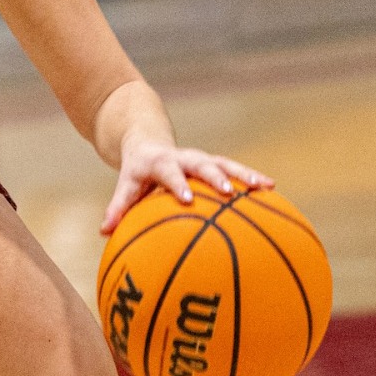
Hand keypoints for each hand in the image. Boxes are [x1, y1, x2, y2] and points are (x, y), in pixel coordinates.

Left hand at [100, 142, 273, 234]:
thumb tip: (103, 233)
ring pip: (225, 163)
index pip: (168, 173)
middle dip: (215, 177)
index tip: (187, 199)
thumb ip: (118, 207)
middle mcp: (183, 158)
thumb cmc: (136, 173)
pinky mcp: (215, 162)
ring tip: (266, 186)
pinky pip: (236, 169)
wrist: (148, 142)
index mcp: (159, 163)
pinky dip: (252, 177)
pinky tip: (271, 188)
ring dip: (245, 174)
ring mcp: (202, 159)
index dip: (177, 184)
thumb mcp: (126, 186)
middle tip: (229, 193)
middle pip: (201, 164)